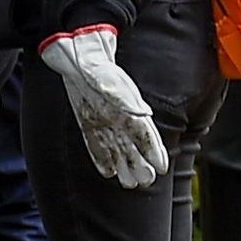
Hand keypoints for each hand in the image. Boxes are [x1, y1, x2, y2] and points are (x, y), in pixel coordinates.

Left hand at [35, 26, 165, 188]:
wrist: (78, 56)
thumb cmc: (97, 67)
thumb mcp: (109, 81)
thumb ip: (125, 99)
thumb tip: (145, 114)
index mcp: (130, 109)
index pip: (146, 135)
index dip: (154, 152)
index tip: (161, 168)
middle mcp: (120, 117)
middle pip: (133, 145)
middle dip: (140, 164)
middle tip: (146, 183)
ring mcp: (104, 120)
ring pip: (117, 147)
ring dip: (123, 165)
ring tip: (129, 184)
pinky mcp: (88, 120)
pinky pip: (96, 143)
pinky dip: (102, 158)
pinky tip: (107, 173)